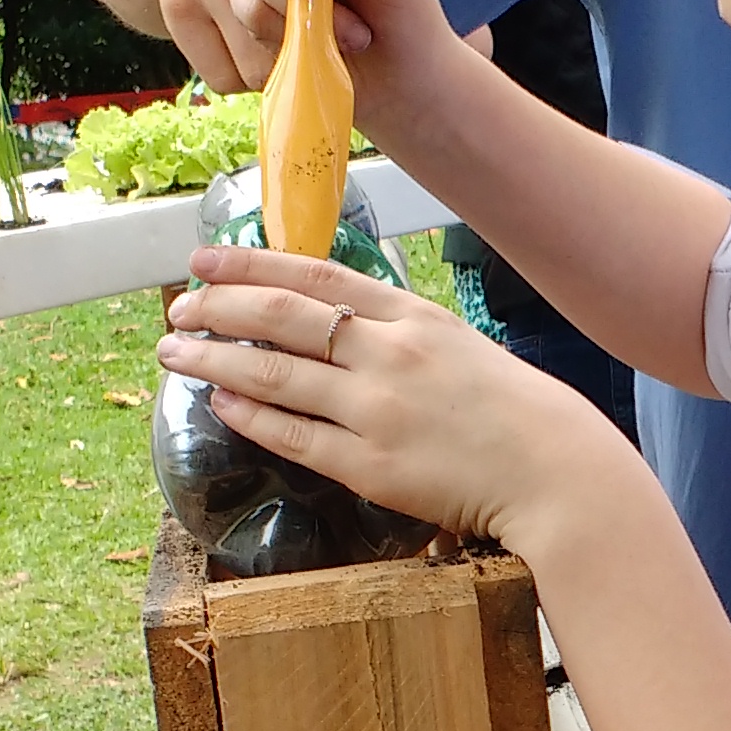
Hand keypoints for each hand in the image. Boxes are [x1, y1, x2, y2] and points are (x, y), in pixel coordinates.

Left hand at [158, 242, 632, 554]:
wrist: (555, 471)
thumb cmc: (507, 409)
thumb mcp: (454, 343)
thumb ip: (392, 328)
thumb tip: (325, 320)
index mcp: (411, 316)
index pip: (315, 275)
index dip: (251, 263)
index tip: (204, 259)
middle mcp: (390, 355)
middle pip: (284, 317)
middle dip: (220, 307)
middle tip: (177, 309)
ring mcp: (378, 412)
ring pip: (276, 376)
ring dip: (216, 361)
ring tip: (176, 354)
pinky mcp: (372, 466)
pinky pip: (294, 436)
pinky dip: (251, 416)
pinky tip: (222, 404)